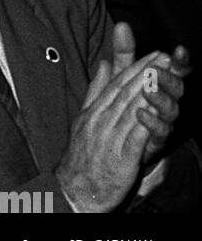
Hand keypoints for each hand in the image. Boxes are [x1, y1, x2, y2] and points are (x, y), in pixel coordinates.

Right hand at [56, 23, 184, 211]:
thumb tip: (103, 63)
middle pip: (125, 93)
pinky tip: (153, 112)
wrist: (74, 188)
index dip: (136, 66)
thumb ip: (96, 90)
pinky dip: (142, 124)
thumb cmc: (82, 154)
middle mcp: (101, 121)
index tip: (155, 52)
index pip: (117, 83)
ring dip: (146, 92)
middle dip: (146, 73)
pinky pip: (133, 139)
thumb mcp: (85, 117)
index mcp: (95, 110)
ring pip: (130, 111)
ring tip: (162, 75)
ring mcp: (109, 139)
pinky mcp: (120, 160)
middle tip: (165, 56)